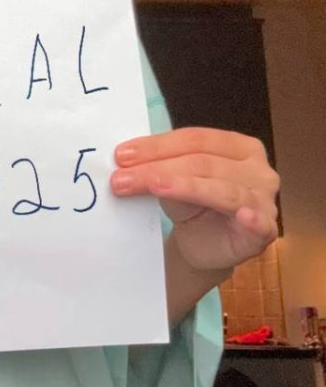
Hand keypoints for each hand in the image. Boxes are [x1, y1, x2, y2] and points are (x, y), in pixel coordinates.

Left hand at [110, 126, 279, 273]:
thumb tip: (126, 159)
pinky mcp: (265, 231)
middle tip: (121, 177)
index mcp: (238, 147)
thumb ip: (160, 167)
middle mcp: (258, 169)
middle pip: (203, 162)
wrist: (205, 247)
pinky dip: (252, 218)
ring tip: (153, 186)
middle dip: (158, 168)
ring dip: (182, 186)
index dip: (158, 145)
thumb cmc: (193, 207)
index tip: (122, 155)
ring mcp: (265, 200)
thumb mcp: (173, 181)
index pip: (195, 139)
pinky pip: (258, 223)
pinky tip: (244, 216)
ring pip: (221, 188)